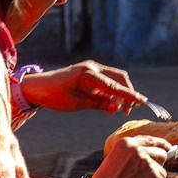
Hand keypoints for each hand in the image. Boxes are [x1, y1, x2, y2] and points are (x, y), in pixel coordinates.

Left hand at [19, 61, 144, 113]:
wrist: (36, 87)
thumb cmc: (53, 95)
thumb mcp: (75, 104)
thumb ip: (97, 104)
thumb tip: (116, 108)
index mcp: (87, 73)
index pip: (113, 85)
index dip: (128, 95)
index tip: (141, 102)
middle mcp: (92, 67)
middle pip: (119, 77)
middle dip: (128, 92)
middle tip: (130, 109)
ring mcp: (91, 68)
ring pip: (114, 78)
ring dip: (121, 91)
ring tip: (122, 109)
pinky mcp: (89, 73)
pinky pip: (106, 80)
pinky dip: (112, 90)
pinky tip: (112, 103)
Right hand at [85, 133, 169, 177]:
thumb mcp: (113, 160)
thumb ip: (130, 155)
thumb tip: (149, 155)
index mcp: (126, 143)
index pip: (150, 140)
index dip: (161, 145)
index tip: (167, 148)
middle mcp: (137, 149)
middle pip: (161, 154)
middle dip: (157, 166)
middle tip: (147, 177)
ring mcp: (146, 162)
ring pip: (162, 172)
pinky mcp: (152, 176)